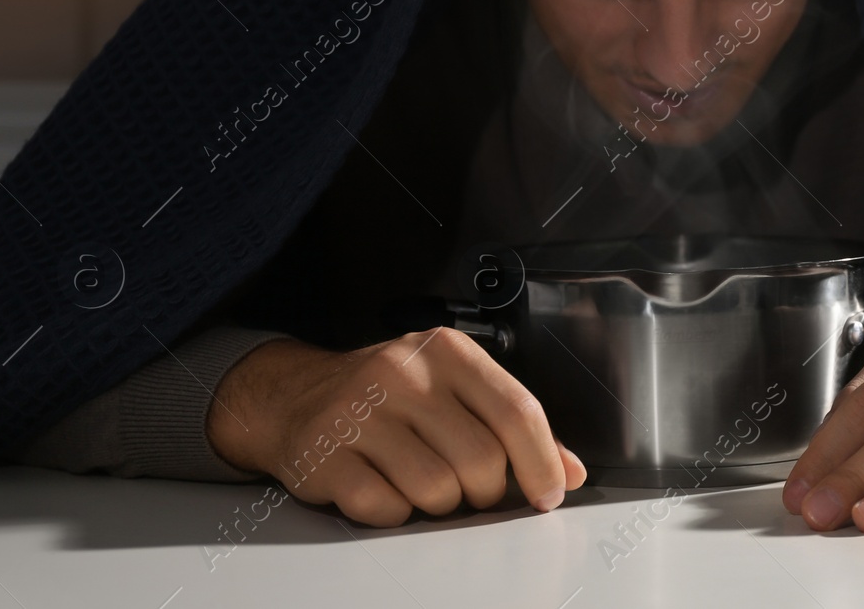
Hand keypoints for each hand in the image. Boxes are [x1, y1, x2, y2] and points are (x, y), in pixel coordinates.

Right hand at [206, 329, 586, 526]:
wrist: (294, 395)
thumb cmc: (389, 396)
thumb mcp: (454, 389)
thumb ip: (512, 426)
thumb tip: (570, 471)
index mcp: (447, 351)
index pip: (516, 410)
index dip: (542, 461)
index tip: (549, 493)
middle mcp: (403, 372)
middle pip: (481, 459)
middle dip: (486, 491)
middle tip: (470, 488)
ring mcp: (360, 412)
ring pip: (436, 490)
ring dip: (440, 504)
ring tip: (421, 482)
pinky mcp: (325, 454)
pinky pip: (385, 508)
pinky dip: (394, 513)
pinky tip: (383, 488)